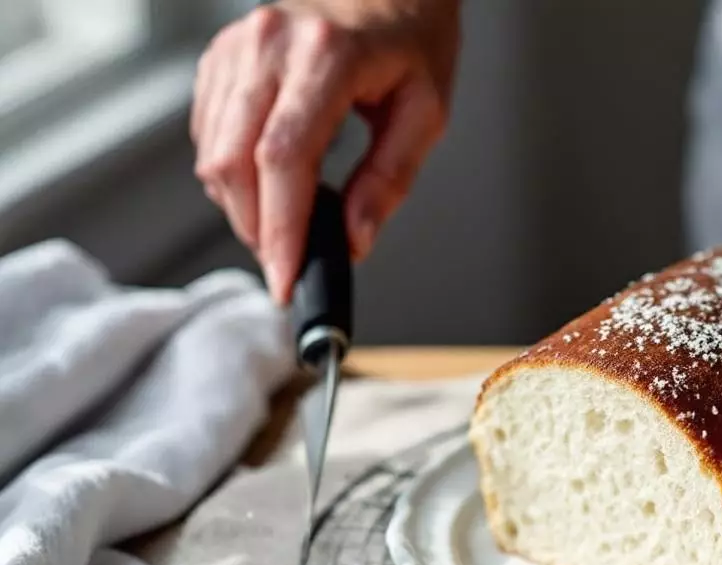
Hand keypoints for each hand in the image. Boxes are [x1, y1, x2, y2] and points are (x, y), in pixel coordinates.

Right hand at [192, 0, 459, 300]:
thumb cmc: (411, 42)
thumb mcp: (425, 114)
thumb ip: (389, 181)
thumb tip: (354, 240)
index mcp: (326, 57)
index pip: (284, 159)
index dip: (280, 229)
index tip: (285, 278)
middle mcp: (270, 45)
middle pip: (235, 161)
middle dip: (256, 230)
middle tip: (287, 266)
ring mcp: (238, 47)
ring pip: (212, 152)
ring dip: (240, 208)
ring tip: (284, 229)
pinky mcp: (221, 56)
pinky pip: (207, 132)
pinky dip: (231, 174)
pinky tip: (267, 186)